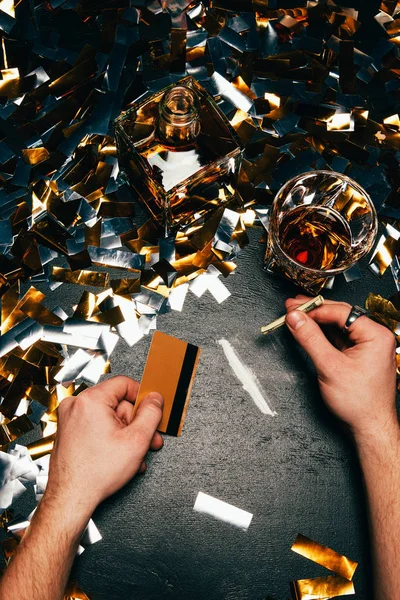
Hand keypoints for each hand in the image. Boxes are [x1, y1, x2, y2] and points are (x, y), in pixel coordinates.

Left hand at [46, 376, 163, 518]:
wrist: (70, 498)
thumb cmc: (96, 473)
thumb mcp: (137, 440)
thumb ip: (151, 414)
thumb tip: (155, 399)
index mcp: (91, 400)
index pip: (125, 384)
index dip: (143, 398)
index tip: (151, 412)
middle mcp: (76, 405)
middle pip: (117, 403)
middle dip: (136, 423)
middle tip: (148, 440)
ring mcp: (69, 418)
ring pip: (108, 417)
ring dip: (125, 435)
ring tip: (135, 455)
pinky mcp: (68, 431)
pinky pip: (96, 426)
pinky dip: (110, 438)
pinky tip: (120, 456)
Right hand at [285, 296, 397, 441]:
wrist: (370, 427)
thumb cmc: (361, 403)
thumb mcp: (330, 367)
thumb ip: (311, 339)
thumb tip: (296, 319)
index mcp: (376, 335)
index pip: (341, 312)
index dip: (315, 309)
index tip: (295, 309)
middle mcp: (374, 337)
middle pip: (339, 316)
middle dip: (314, 312)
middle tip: (292, 307)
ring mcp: (366, 346)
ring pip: (337, 326)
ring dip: (316, 322)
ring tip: (296, 316)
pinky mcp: (357, 356)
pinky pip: (338, 338)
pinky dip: (321, 335)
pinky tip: (308, 331)